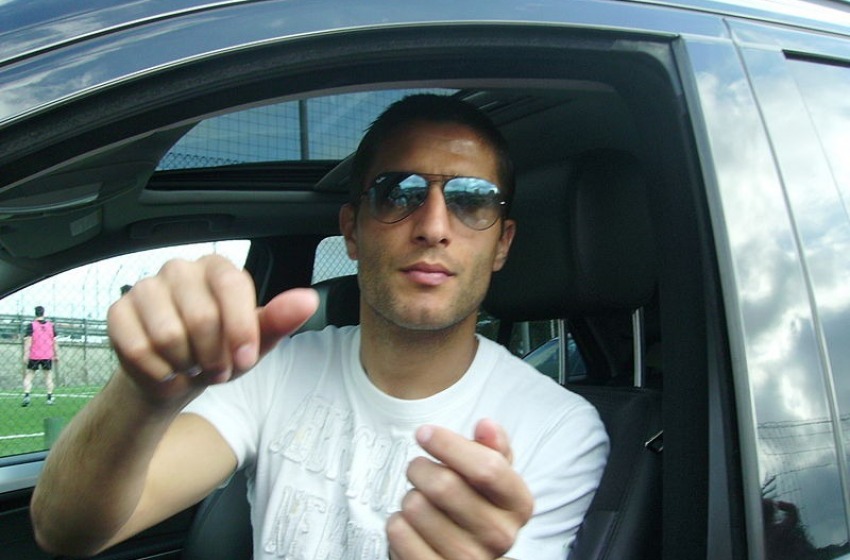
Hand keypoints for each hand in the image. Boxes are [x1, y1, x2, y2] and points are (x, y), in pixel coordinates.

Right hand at [107, 255, 317, 405]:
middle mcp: (180, 269)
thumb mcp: (254, 342)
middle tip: (216, 369)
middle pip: (201, 316)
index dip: (240, 329)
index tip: (244, 359)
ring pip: (168, 335)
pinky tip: (165, 370)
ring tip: (190, 366)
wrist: (174, 377)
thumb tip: (308, 300)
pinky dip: (158, 372)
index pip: (232, 286)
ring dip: (185, 365)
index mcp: (218, 269)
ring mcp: (145, 287)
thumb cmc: (218, 352)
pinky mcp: (119, 312)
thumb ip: (279, 320)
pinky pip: (138, 349)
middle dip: (213, 356)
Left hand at [387, 419, 533, 558]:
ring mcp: (468, 559)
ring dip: (409, 496)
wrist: (465, 555)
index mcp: (518, 504)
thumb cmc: (475, 506)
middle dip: (421, 468)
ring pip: (416, 506)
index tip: (425, 433)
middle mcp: (499, 536)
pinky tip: (412, 525)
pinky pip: (399, 532)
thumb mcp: (492, 476)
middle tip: (419, 469)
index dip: (449, 444)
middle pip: (444, 485)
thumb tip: (486, 426)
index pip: (487, 468)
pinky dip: (397, 522)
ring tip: (421, 502)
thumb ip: (493, 447)